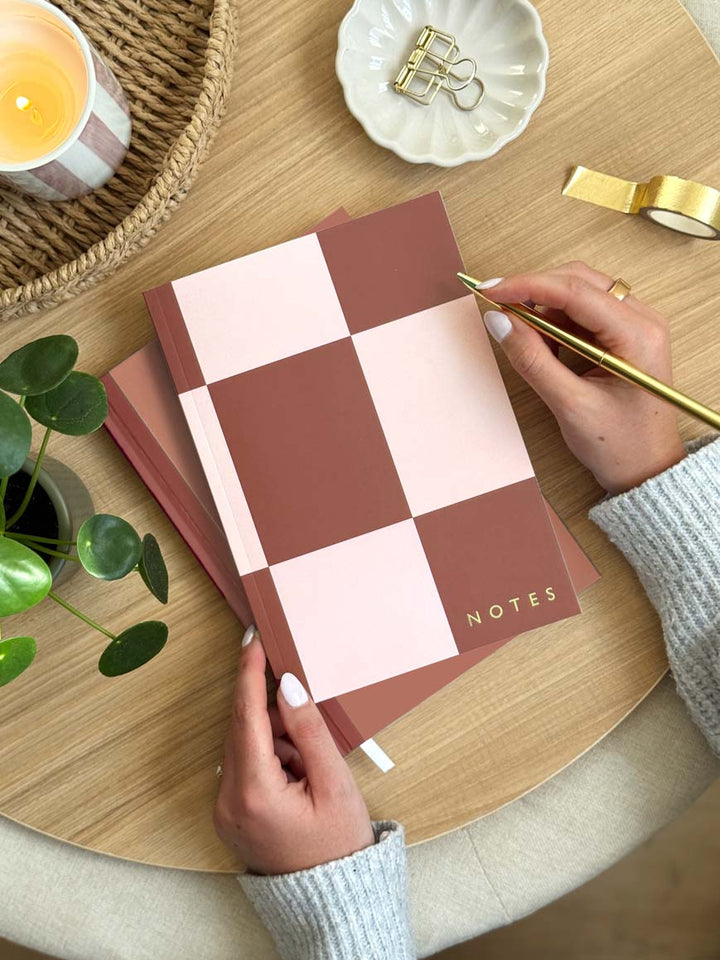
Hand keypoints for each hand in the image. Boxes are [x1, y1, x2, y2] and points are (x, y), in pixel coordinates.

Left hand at [213, 630, 373, 874]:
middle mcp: (227, 799)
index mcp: (253, 791)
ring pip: (243, 745)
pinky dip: (270, 757)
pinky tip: (297, 776)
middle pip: (242, 728)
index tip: (253, 638)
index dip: (249, 672)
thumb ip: (310, 729)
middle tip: (306, 721)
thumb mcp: (335, 782)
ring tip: (310, 768)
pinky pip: (244, 765)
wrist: (331, 901)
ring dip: (276, 740)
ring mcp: (224, 809)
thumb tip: (288, 685)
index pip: (245, 715)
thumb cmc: (339, 844)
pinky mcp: (229, 813)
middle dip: (274, 714)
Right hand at [478, 262, 686, 494]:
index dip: (527, 286)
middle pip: (578, 281)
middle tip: (496, 307)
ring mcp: (635, 324)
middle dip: (533, 291)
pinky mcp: (623, 334)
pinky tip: (546, 348)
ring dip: (544, 308)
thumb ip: (532, 360)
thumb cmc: (620, 445)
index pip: (575, 291)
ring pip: (578, 292)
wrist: (646, 469)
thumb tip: (499, 321)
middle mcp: (642, 320)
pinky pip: (583, 312)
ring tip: (526, 341)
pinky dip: (556, 322)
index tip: (491, 292)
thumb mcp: (569, 405)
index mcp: (638, 335)